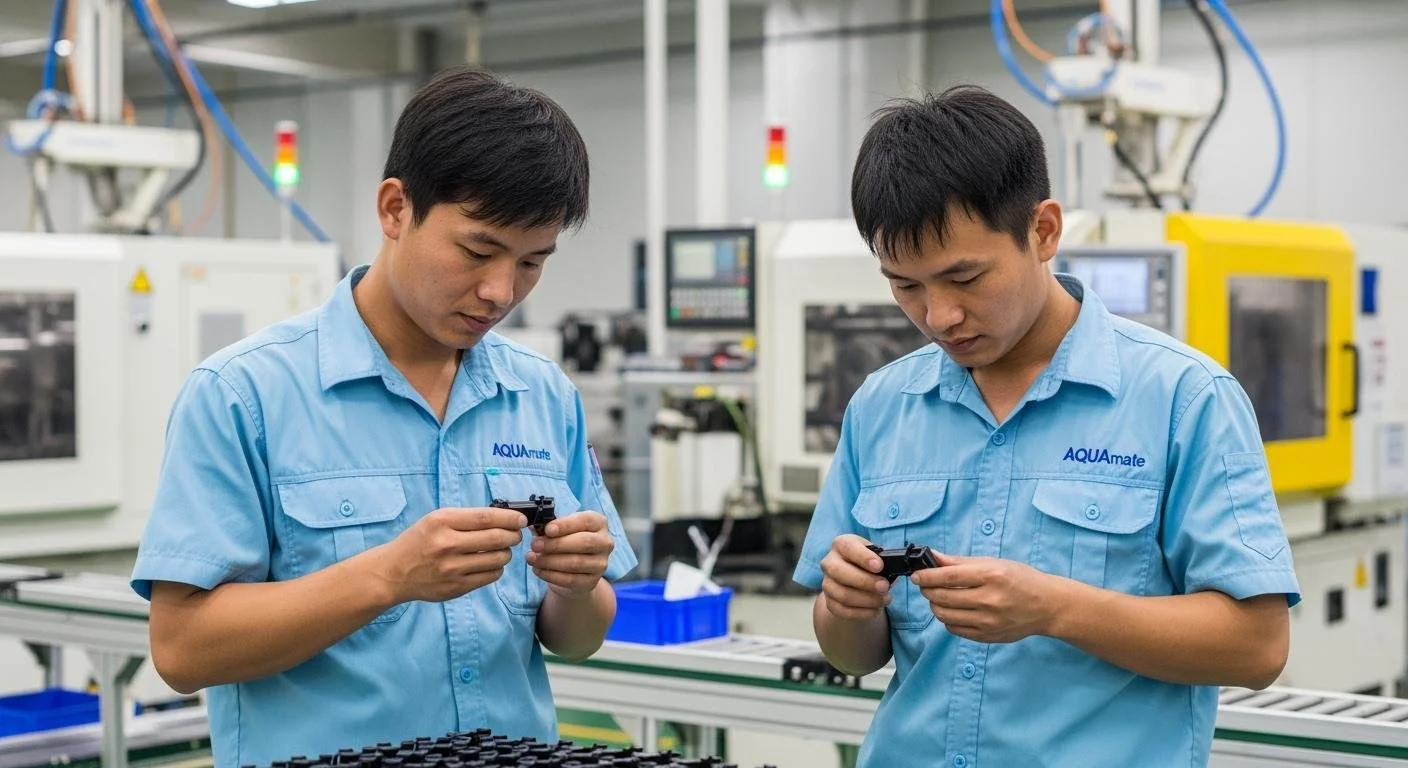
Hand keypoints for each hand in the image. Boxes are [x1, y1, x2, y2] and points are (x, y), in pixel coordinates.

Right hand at [371, 507, 524, 603]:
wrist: (393, 572)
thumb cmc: (419, 541)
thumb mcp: (436, 520)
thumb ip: (467, 518)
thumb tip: (505, 517)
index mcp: (442, 522)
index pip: (487, 518)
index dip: (510, 518)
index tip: (520, 520)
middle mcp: (447, 544)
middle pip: (497, 538)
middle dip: (513, 536)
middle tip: (514, 535)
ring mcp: (452, 568)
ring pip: (499, 559)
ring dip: (506, 553)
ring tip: (499, 549)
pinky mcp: (457, 587)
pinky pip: (491, 576)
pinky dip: (497, 568)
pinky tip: (488, 563)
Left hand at [528, 512, 613, 598]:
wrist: (576, 571)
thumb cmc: (567, 543)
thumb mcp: (561, 530)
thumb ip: (549, 526)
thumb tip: (533, 524)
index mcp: (599, 523)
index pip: (586, 521)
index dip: (566, 525)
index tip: (548, 530)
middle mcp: (605, 542)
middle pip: (584, 542)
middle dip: (556, 544)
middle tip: (535, 545)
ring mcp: (600, 564)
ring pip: (576, 563)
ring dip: (550, 561)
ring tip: (532, 558)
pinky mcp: (592, 581)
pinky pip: (570, 579)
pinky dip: (550, 575)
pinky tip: (538, 570)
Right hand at [818, 534, 890, 621]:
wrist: (856, 582)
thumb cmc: (869, 565)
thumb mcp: (876, 555)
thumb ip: (885, 559)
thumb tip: (895, 567)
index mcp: (841, 544)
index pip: (848, 547)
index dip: (863, 557)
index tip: (879, 566)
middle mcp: (829, 562)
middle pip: (839, 571)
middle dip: (865, 581)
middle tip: (885, 587)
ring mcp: (827, 583)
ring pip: (842, 594)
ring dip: (867, 599)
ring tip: (885, 599)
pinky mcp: (829, 602)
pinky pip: (843, 610)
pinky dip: (862, 612)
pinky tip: (876, 609)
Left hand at [912, 553, 1062, 642]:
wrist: (1047, 606)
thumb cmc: (1020, 579)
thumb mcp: (993, 563)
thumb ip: (960, 562)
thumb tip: (932, 556)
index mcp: (992, 576)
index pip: (949, 577)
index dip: (927, 576)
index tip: (916, 575)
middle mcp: (991, 600)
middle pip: (943, 598)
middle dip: (928, 590)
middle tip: (925, 585)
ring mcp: (989, 621)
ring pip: (945, 616)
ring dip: (935, 605)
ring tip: (938, 597)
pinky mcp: (988, 636)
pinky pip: (955, 629)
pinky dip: (948, 619)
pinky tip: (953, 610)